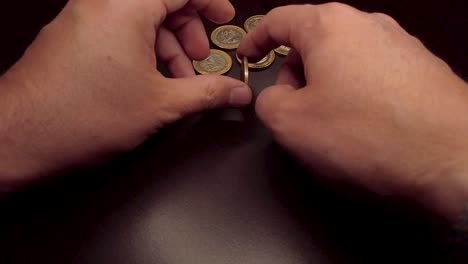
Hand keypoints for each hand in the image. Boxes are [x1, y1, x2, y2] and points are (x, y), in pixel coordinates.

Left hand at [0, 0, 251, 184]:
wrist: (21, 137)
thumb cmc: (80, 116)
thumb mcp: (161, 104)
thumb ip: (207, 92)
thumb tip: (234, 90)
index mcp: (125, 7)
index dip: (210, 3)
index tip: (222, 18)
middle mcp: (100, 4)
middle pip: (160, 2)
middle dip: (188, 31)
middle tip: (199, 59)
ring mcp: (82, 18)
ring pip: (139, 18)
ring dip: (165, 47)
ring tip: (176, 81)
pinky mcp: (72, 35)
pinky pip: (117, 30)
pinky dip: (141, 50)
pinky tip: (149, 81)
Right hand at [238, 3, 467, 220]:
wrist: (452, 161)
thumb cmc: (365, 135)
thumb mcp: (289, 122)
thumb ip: (268, 100)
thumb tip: (279, 95)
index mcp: (330, 26)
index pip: (279, 20)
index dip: (256, 39)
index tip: (248, 56)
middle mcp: (368, 25)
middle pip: (314, 41)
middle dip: (295, 72)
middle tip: (293, 109)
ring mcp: (401, 44)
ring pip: (344, 59)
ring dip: (327, 86)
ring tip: (333, 125)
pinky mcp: (422, 69)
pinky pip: (373, 74)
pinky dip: (357, 94)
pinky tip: (365, 127)